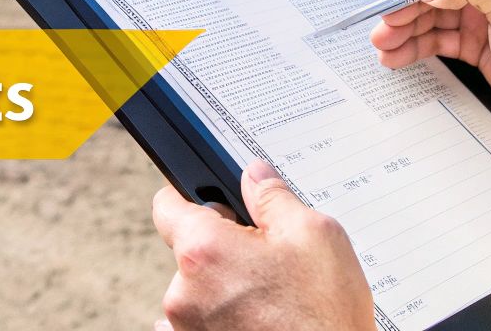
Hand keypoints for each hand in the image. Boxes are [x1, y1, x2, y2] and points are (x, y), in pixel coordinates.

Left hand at [151, 160, 374, 330]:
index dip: (196, 198)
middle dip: (225, 248)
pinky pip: (201, 321)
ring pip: (200, 287)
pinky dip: (225, 317)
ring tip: (273, 296)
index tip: (217, 205)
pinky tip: (260, 319)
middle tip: (268, 259)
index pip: (167, 204)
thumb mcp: (315, 236)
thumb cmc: (323, 317)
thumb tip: (254, 175)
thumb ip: (274, 197)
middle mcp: (183, 292)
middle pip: (190, 249)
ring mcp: (187, 326)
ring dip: (227, 286)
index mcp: (204, 250)